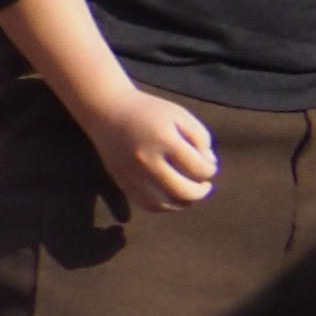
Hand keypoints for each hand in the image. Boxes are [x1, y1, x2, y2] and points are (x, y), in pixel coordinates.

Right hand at [87, 83, 219, 210]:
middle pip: (184, 191)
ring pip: (166, 204)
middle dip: (201, 191)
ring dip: (183, 202)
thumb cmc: (148, 110)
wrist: (106, 111)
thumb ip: (201, 137)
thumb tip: (209, 164)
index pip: (199, 169)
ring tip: (188, 192)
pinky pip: (148, 205)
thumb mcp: (179, 115)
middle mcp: (148, 161)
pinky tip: (170, 194)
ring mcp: (133, 175)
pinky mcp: (123, 183)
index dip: (210, 169)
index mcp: (165, 140)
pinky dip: (164, 205)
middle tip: (204, 184)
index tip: (208, 163)